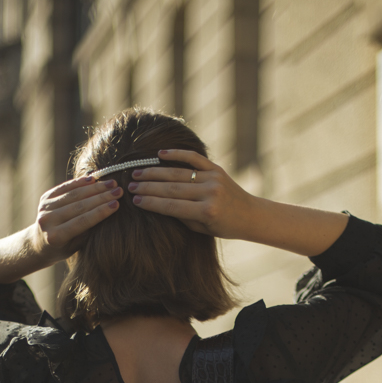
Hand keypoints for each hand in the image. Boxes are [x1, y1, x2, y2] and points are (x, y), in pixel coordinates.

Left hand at [0, 174, 124, 282]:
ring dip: (95, 188)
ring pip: (73, 195)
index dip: (100, 212)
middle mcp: (47, 221)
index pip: (82, 221)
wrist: (39, 244)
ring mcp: (44, 208)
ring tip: (111, 183)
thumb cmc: (64, 249)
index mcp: (56, 237)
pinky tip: (94, 179)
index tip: (117, 204)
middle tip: (119, 191)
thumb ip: (89, 231)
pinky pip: (65, 187)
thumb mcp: (77, 247)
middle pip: (79, 206)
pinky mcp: (45, 198)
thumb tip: (107, 211)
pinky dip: (80, 182)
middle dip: (101, 197)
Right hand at [128, 150, 255, 238]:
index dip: (151, 203)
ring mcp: (214, 178)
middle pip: (171, 188)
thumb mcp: (202, 228)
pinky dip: (177, 154)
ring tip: (138, 172)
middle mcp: (210, 193)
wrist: (250, 215)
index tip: (135, 201)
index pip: (172, 206)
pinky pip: (194, 158)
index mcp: (206, 211)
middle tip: (130, 185)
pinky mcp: (217, 168)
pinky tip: (160, 154)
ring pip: (178, 173)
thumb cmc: (224, 227)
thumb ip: (182, 215)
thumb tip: (156, 202)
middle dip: (148, 186)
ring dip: (155, 172)